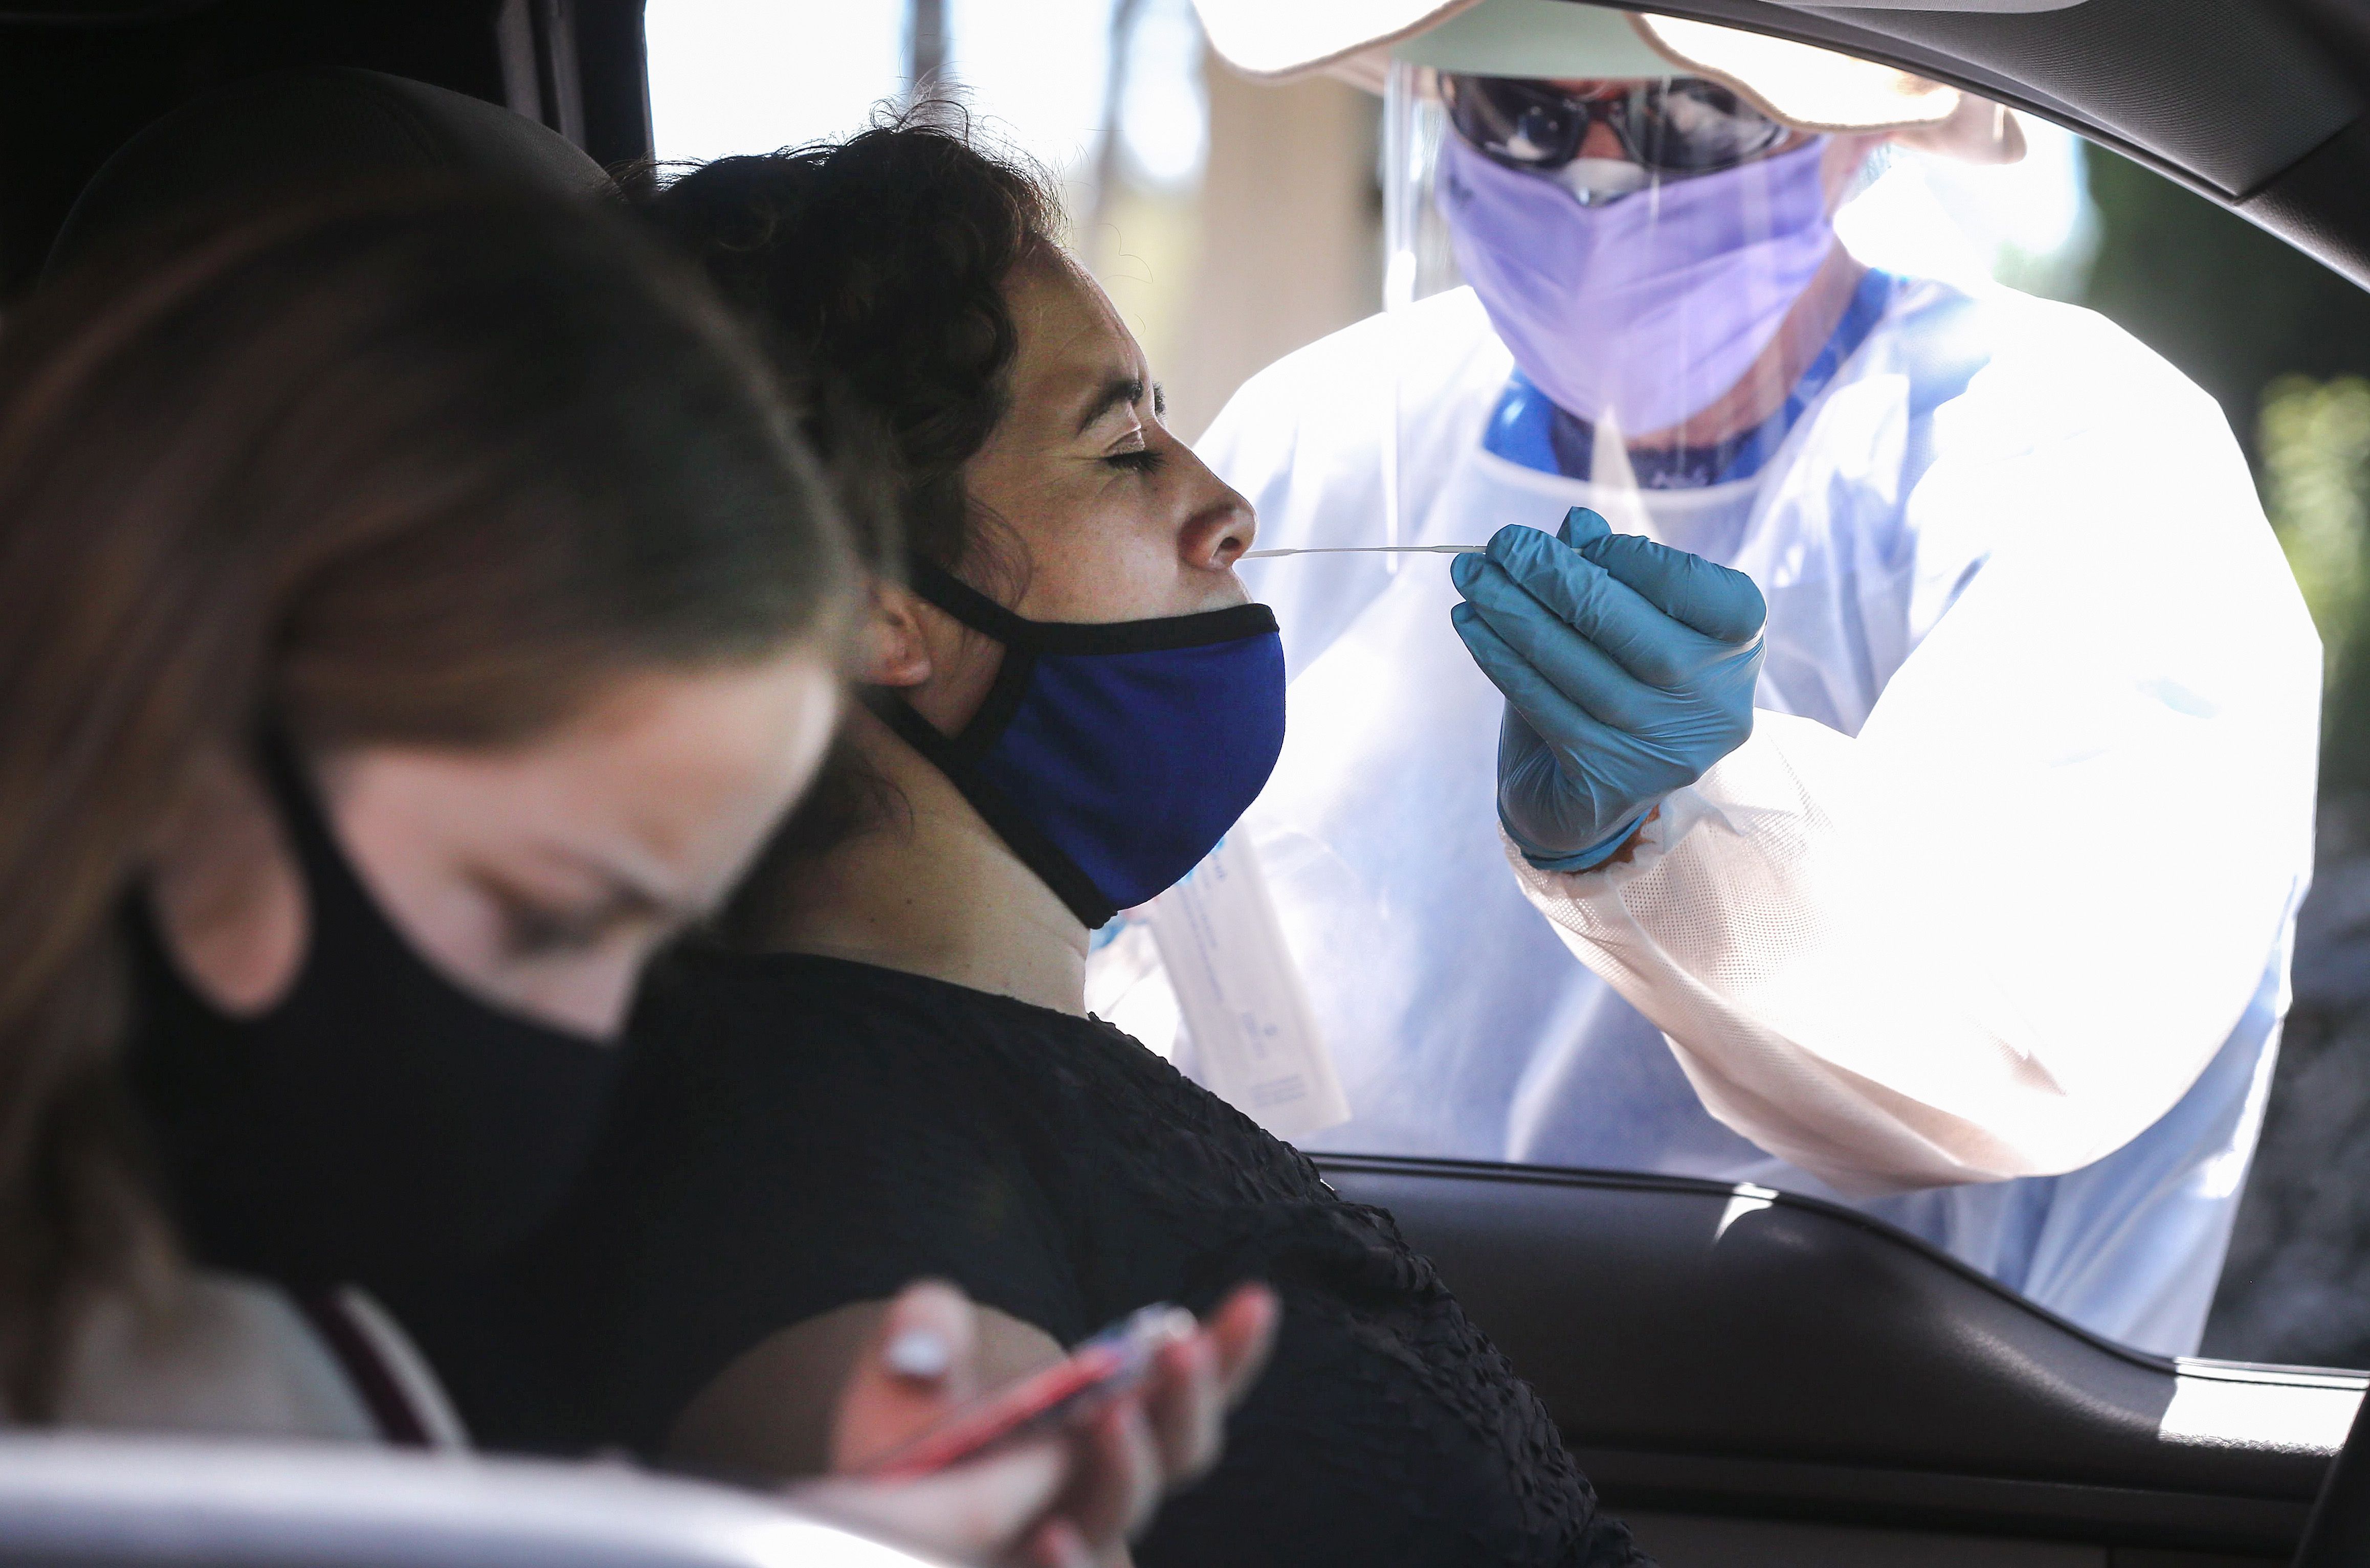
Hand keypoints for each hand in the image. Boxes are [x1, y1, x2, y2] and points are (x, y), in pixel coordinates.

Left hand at [805, 1280, 1277, 1566]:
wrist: (876, 1525)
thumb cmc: (908, 1456)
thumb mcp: (907, 1378)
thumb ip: (926, 1329)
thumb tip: (928, 1329)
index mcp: (1103, 1421)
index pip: (1181, 1389)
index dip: (1229, 1351)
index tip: (1255, 1299)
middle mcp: (1103, 1484)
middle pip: (1179, 1449)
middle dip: (1187, 1395)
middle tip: (1180, 1344)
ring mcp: (1074, 1538)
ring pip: (1126, 1510)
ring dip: (1129, 1465)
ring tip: (1114, 1417)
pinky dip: (1071, 1563)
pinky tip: (1051, 1539)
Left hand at [1451, 507, 1764, 870]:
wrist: (1594, 790)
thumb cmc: (1618, 674)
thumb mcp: (1627, 617)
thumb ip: (1610, 570)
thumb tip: (1577, 525)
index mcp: (1738, 647)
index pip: (1711, 594)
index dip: (1641, 559)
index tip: (1573, 537)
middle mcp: (1715, 703)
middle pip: (1632, 630)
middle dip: (1555, 578)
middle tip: (1500, 544)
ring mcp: (1665, 748)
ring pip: (1579, 669)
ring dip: (1514, 615)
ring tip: (1471, 576)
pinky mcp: (1611, 780)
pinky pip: (1546, 707)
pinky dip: (1501, 659)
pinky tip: (1469, 622)